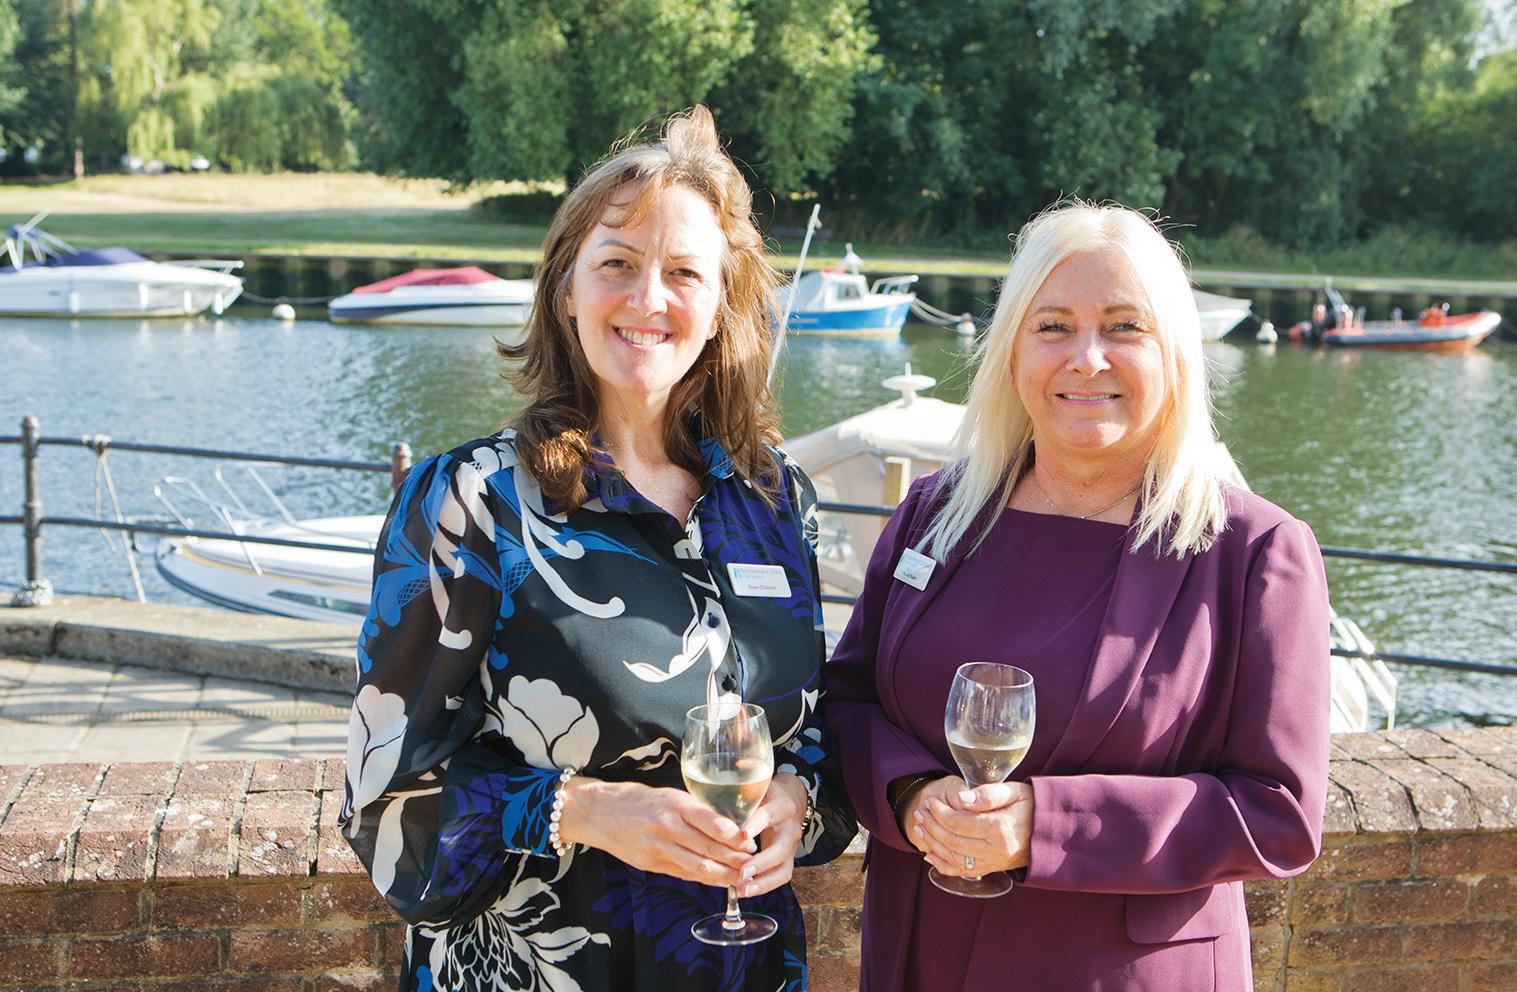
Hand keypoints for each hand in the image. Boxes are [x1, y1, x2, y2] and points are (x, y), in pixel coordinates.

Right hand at [556, 777, 754, 886]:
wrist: (600, 813)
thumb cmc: (640, 800)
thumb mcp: (669, 795)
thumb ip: (695, 811)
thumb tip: (729, 828)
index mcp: (673, 803)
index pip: (708, 820)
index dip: (731, 835)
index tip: (749, 842)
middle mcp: (665, 826)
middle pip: (706, 847)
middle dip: (733, 858)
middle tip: (752, 864)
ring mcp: (656, 848)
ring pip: (697, 866)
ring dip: (723, 874)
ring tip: (741, 877)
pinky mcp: (650, 864)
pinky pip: (683, 874)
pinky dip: (704, 879)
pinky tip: (719, 881)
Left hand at [733, 772, 809, 897]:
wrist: (792, 800)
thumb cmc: (769, 792)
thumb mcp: (760, 780)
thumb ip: (749, 772)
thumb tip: (737, 764)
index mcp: (781, 805)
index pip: (770, 814)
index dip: (757, 824)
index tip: (742, 833)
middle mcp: (790, 828)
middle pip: (781, 848)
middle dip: (762, 861)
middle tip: (742, 870)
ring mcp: (791, 847)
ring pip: (783, 868)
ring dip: (763, 881)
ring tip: (742, 888)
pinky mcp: (787, 860)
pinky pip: (781, 877)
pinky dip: (764, 886)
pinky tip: (745, 891)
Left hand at [910, 781, 1033, 877]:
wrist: (1051, 831)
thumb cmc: (1033, 806)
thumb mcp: (1015, 791)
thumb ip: (987, 794)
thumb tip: (961, 799)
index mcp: (1000, 829)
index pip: (958, 823)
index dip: (939, 813)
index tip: (929, 801)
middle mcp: (995, 850)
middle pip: (952, 840)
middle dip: (931, 826)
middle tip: (919, 812)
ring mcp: (993, 862)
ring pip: (953, 857)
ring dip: (932, 842)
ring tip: (920, 827)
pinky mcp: (992, 868)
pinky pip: (961, 871)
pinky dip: (942, 864)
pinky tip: (929, 853)